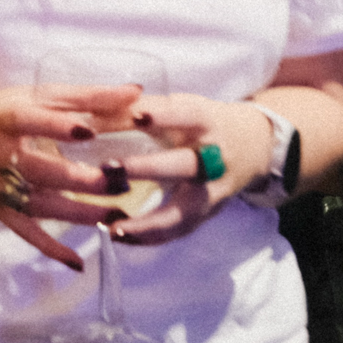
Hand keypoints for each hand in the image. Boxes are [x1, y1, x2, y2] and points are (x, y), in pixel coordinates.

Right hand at [0, 83, 152, 271]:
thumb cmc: (4, 112)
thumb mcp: (39, 95)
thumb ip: (88, 96)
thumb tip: (137, 91)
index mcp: (6, 119)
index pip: (30, 121)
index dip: (57, 126)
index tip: (90, 131)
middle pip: (40, 170)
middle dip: (83, 178)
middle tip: (123, 181)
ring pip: (39, 205)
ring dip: (80, 214)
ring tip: (119, 215)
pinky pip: (25, 232)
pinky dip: (50, 248)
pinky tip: (78, 262)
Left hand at [104, 94, 277, 245]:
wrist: (254, 145)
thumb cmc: (202, 121)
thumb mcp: (179, 105)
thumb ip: (138, 109)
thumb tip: (88, 115)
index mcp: (205, 121)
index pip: (185, 116)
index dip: (163, 116)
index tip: (136, 115)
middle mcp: (214, 157)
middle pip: (185, 165)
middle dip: (148, 168)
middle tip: (109, 168)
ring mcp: (214, 190)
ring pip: (184, 211)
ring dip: (147, 223)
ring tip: (112, 228)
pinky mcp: (209, 213)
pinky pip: (180, 230)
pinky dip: (149, 237)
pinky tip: (119, 236)